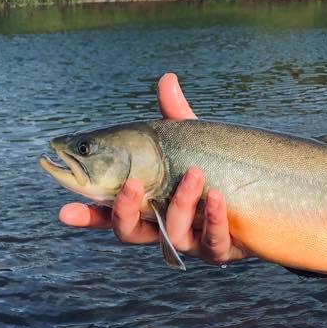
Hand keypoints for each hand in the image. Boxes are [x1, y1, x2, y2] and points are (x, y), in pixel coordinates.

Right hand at [57, 73, 247, 264]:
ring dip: (181, 204)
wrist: (262, 198)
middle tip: (132, 184)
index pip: (109, 212)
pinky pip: (214, 243)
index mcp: (148, 203)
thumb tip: (166, 78)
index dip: (86, 215)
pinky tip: (216, 196)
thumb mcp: (192, 142)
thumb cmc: (215, 167)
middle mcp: (163, 227)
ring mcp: (191, 241)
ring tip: (195, 175)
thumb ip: (174, 117)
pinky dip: (213, 219)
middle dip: (126, 211)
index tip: (64, 211)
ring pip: (174, 235)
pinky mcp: (221, 249)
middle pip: (130, 232)